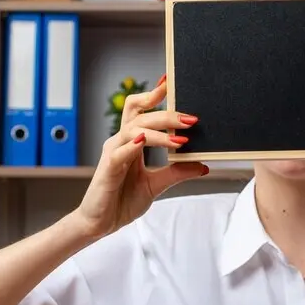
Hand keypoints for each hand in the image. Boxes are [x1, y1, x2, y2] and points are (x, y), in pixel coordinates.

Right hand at [74, 75, 206, 236]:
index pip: (140, 110)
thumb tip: (202, 165)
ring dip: (158, 132)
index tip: (170, 81)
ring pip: (133, 130)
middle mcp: (121, 143)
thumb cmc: (122, 200)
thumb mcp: (157, 185)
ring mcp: (112, 154)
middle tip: (191, 118)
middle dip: (166, 113)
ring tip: (180, 137)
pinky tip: (144, 141)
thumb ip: (177, 172)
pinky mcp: (107, 170)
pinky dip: (132, 146)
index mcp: (131, 143)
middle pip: (140, 115)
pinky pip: (119, 153)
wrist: (101, 224)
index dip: (153, 94)